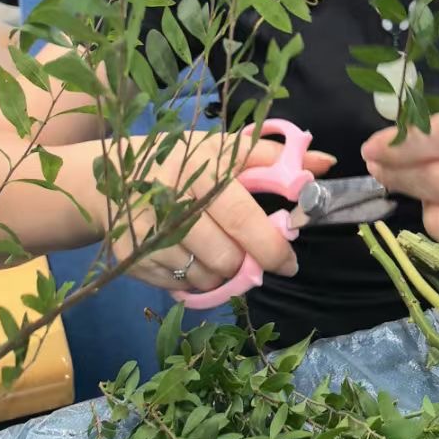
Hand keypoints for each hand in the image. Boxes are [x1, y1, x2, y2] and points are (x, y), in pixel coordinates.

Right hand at [103, 129, 334, 292]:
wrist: (113, 176)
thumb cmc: (184, 161)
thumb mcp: (226, 150)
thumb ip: (275, 159)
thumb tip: (326, 163)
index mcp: (202, 171)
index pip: (243, 219)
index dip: (270, 247)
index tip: (289, 263)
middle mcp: (171, 202)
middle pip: (224, 258)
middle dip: (245, 265)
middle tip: (249, 258)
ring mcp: (147, 233)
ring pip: (202, 279)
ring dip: (218, 275)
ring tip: (216, 252)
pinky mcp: (130, 258)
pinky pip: (176, 288)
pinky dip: (191, 281)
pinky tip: (190, 258)